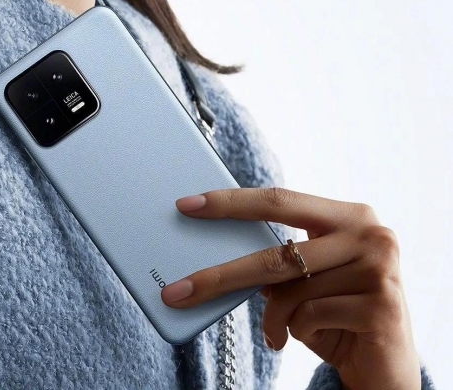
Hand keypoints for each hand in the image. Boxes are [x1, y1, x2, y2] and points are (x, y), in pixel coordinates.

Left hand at [161, 188, 420, 389]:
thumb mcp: (306, 279)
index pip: (279, 200)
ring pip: (290, 292)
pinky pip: (309, 317)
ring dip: (274, 319)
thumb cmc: (336, 313)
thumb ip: (278, 260)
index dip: (231, 203)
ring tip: (279, 332)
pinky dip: (297, 332)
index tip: (186, 205)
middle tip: (177, 291)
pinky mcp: (381, 306)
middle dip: (219, 275)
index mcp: (348, 216)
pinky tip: (314, 336)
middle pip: (275, 253)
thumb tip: (213, 254)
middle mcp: (370, 234)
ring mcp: (379, 269)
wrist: (385, 363)